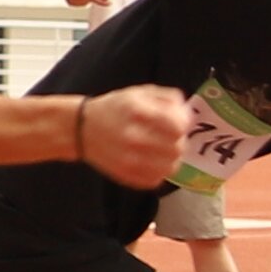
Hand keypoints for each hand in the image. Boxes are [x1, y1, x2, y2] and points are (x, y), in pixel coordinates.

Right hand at [73, 83, 193, 188]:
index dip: (183, 125)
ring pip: (169, 167)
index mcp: (137, 112)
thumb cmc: (115, 108)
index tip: (179, 124)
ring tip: (164, 150)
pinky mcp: (124, 175)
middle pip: (177, 148)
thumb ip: (169, 98)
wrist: (82, 128)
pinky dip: (158, 172)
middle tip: (172, 138)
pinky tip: (152, 161)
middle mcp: (132, 136)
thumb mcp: (140, 92)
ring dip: (172, 159)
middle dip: (179, 142)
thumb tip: (188, 115)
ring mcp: (127, 159)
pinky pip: (155, 180)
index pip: (178, 127)